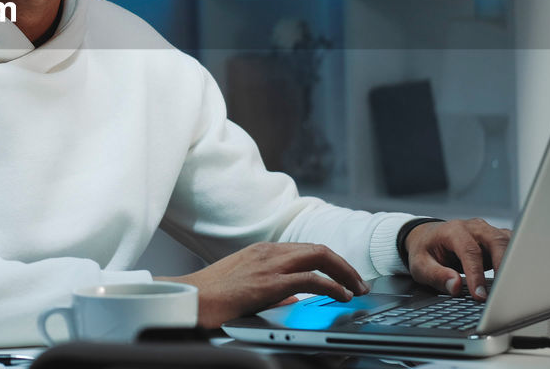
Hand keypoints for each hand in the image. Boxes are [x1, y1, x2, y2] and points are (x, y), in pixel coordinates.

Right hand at [158, 242, 369, 328]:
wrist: (190, 300)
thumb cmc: (211, 297)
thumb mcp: (246, 285)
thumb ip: (273, 289)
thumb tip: (296, 299)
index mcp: (262, 252)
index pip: (306, 249)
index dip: (331, 262)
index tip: (344, 276)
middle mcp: (268, 252)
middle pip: (318, 249)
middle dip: (344, 265)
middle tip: (359, 282)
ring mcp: (269, 265)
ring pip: (319, 257)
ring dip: (344, 273)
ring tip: (357, 288)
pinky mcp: (269, 283)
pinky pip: (311, 279)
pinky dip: (332, 286)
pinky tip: (341, 295)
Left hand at [405, 218, 510, 301]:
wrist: (427, 237)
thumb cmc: (424, 250)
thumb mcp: (420, 265)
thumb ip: (436, 275)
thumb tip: (455, 285)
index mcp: (453, 230)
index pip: (470, 251)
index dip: (477, 274)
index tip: (480, 295)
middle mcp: (473, 227)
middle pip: (496, 241)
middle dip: (503, 266)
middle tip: (503, 292)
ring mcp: (487, 231)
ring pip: (508, 242)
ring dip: (512, 263)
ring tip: (512, 287)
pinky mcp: (496, 239)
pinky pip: (512, 246)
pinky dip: (516, 260)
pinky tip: (514, 277)